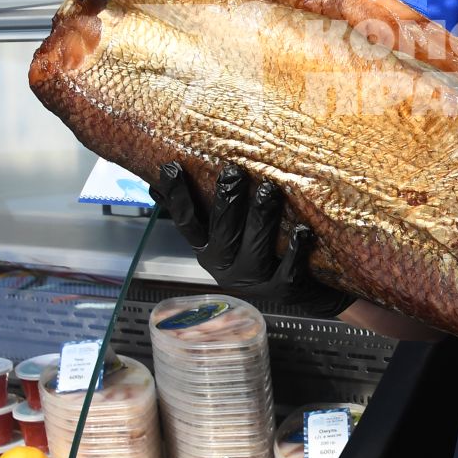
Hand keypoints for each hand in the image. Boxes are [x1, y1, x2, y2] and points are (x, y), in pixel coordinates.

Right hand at [149, 162, 347, 318]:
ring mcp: (253, 280)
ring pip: (255, 248)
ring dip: (261, 218)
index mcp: (207, 249)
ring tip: (269, 190)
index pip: (187, 222)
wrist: (299, 290)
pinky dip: (295, 251)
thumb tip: (155, 182)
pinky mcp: (282, 290)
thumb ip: (200, 210)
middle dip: (228, 202)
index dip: (178, 197)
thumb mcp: (223, 234)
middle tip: (234, 172)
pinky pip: (288, 270)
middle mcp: (225, 267)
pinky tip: (302, 231)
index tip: (172, 167)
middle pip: (223, 233)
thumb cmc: (257, 250)